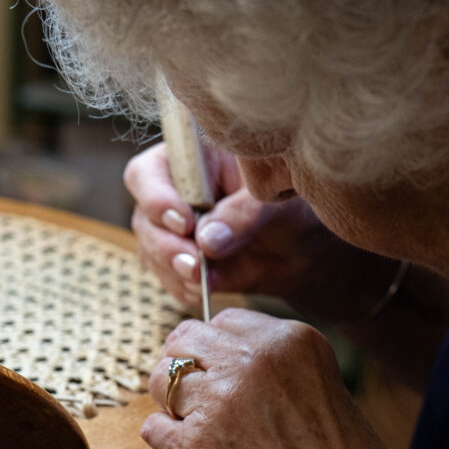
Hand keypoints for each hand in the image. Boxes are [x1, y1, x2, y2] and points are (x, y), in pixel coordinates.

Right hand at [126, 144, 380, 317]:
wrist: (303, 250)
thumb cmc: (292, 208)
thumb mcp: (276, 204)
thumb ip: (243, 216)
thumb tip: (207, 242)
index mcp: (192, 159)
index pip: (147, 174)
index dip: (156, 199)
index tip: (184, 223)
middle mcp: (173, 192)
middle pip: (145, 219)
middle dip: (167, 247)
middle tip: (194, 265)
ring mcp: (170, 230)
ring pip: (151, 252)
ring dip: (174, 271)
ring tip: (204, 281)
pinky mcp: (178, 262)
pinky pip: (168, 280)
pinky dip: (186, 289)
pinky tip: (211, 288)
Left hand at [144, 308, 448, 448]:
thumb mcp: (326, 394)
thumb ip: (276, 369)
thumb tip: (223, 361)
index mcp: (291, 340)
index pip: (225, 320)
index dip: (216, 348)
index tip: (218, 371)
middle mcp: (250, 361)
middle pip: (184, 339)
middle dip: (185, 366)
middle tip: (197, 400)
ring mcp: (217, 402)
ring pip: (161, 380)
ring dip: (173, 405)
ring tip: (201, 434)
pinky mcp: (190, 447)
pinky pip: (154, 428)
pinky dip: (167, 443)